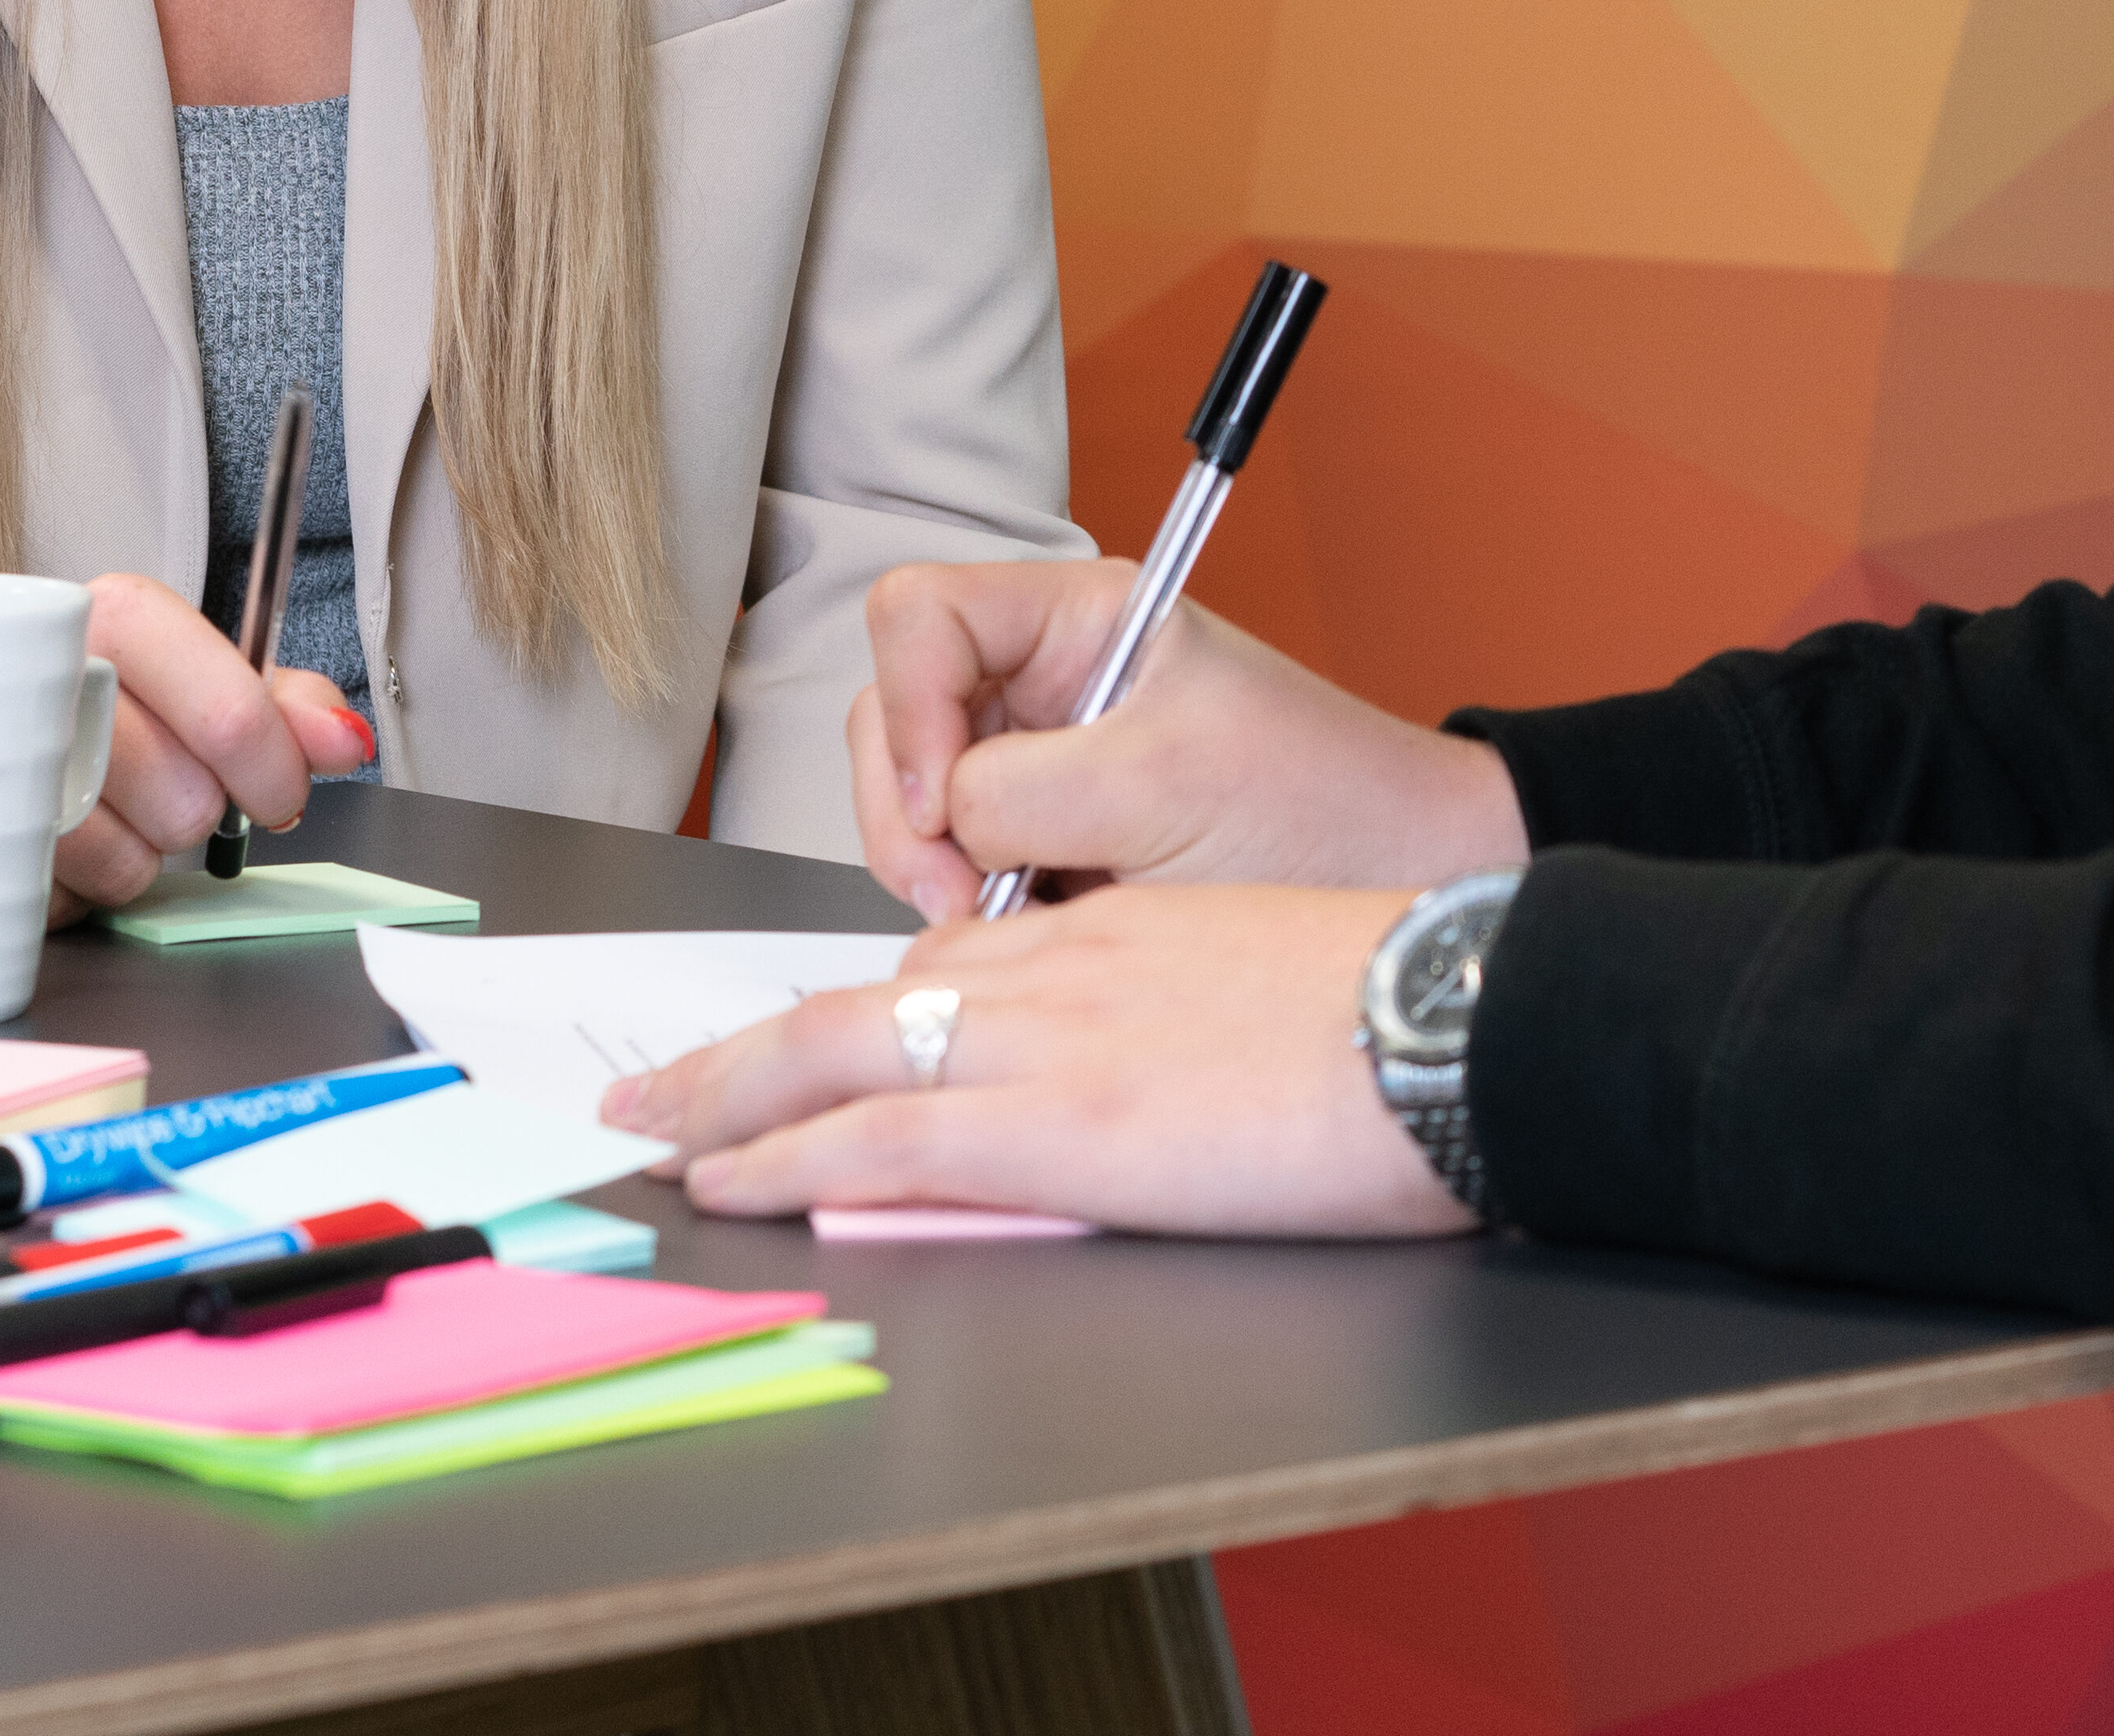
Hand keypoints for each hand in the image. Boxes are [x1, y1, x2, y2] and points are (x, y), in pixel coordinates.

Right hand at [55, 569, 370, 911]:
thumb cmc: (94, 697)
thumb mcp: (192, 677)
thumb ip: (279, 703)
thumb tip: (346, 739)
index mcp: (115, 618)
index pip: (228, 712)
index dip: (270, 764)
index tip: (279, 792)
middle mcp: (48, 680)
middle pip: (187, 799)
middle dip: (195, 810)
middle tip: (165, 788)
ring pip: (131, 862)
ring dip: (137, 852)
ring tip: (108, 808)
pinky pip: (72, 903)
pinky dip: (83, 886)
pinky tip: (66, 838)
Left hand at [593, 884, 1470, 1236]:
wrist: (1462, 1018)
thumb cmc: (1405, 1007)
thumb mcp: (1268, 980)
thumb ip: (1182, 1009)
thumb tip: (1152, 1072)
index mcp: (1119, 934)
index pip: (955, 966)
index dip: (864, 1015)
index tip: (809, 1049)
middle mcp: (1061, 969)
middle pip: (866, 999)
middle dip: (748, 1050)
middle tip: (661, 1086)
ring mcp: (1052, 1043)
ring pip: (844, 1054)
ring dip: (731, 1097)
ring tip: (651, 1133)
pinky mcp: (1060, 1126)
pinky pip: (884, 1134)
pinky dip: (785, 1154)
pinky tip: (726, 1177)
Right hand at [844, 559, 1527, 925]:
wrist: (1396, 884)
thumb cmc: (1322, 804)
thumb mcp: (1165, 784)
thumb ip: (1025, 791)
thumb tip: (941, 821)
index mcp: (1079, 618)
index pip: (922, 614)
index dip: (910, 705)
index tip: (946, 800)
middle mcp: (1046, 684)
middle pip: (892, 710)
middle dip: (906, 807)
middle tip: (958, 894)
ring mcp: (1038, 766)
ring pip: (911, 798)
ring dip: (931, 867)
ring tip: (1003, 919)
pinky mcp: (1042, 846)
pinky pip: (953, 868)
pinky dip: (968, 909)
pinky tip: (1031, 933)